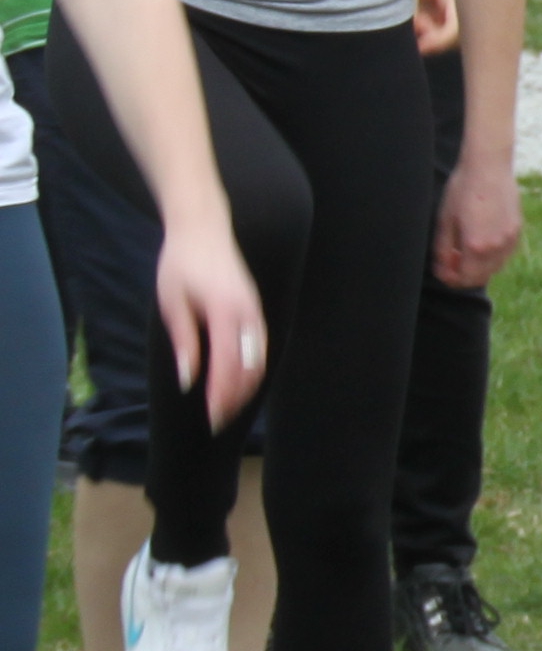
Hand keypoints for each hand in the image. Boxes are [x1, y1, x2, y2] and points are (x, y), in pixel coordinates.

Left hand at [149, 223, 265, 430]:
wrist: (204, 229)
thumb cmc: (181, 264)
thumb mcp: (172, 303)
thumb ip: (185, 343)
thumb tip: (189, 381)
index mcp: (226, 312)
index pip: (229, 366)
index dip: (221, 396)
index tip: (210, 418)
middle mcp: (248, 315)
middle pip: (251, 369)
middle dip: (235, 399)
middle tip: (217, 422)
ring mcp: (256, 313)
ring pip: (259, 361)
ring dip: (246, 388)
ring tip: (228, 408)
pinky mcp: (255, 312)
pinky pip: (259, 349)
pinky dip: (251, 372)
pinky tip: (238, 384)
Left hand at [431, 152, 521, 290]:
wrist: (488, 167)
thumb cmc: (462, 190)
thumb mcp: (445, 220)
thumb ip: (443, 249)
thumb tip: (444, 268)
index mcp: (477, 246)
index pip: (465, 278)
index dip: (450, 279)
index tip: (440, 270)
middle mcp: (497, 247)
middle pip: (481, 277)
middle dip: (463, 275)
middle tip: (450, 264)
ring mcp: (510, 240)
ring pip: (494, 268)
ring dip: (478, 267)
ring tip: (464, 252)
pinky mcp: (517, 231)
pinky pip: (504, 254)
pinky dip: (491, 256)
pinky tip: (480, 242)